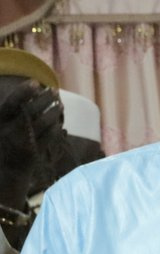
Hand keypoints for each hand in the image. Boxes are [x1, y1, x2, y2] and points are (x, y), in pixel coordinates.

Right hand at [0, 81, 60, 202]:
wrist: (4, 172)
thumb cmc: (3, 143)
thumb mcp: (1, 125)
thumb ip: (13, 112)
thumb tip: (31, 91)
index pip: (12, 103)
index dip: (24, 91)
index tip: (36, 82)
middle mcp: (9, 131)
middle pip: (32, 110)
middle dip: (44, 99)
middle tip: (54, 90)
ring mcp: (22, 143)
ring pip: (44, 123)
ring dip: (54, 112)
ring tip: (60, 105)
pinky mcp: (34, 153)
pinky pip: (49, 137)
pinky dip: (55, 128)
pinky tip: (58, 122)